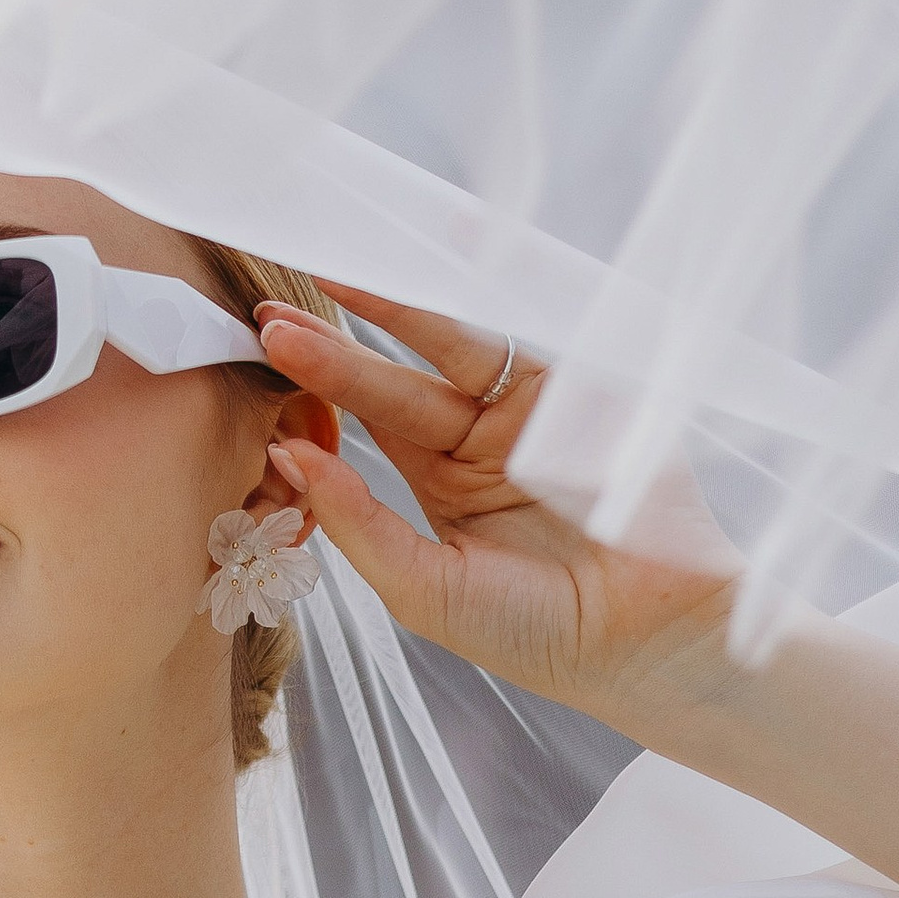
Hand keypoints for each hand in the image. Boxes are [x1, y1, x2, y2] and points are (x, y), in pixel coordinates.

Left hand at [253, 288, 742, 739]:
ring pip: (450, 348)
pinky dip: (487, 297)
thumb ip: (357, 520)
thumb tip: (289, 454)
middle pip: (396, 380)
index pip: (368, 422)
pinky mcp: (577, 391)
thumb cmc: (530, 630)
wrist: (639, 639)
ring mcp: (528, 409)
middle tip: (267, 318)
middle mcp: (480, 437)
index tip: (259, 360)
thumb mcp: (421, 586)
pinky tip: (447, 258)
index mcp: (441, 482)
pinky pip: (525, 332)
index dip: (316, 390)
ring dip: (394, 314)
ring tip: (334, 282)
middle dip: (335, 348)